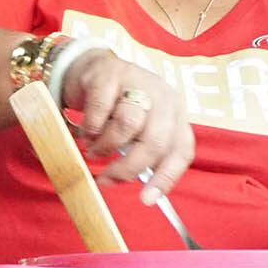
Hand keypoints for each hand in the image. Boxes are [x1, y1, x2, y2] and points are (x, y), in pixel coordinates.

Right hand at [62, 51, 193, 191]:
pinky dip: (90, 128)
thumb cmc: (118, 107)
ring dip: (106, 145)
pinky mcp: (110, 74)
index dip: (166, 177)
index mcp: (175, 113)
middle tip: (107, 180)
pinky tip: (87, 130)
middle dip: (128, 167)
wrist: (93, 67)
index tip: (146, 199)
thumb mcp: (139, 128)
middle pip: (155, 141)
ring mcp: (138, 81)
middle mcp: (162, 96)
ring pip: (128, 125)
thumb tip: (145, 193)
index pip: (181, 149)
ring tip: (94, 150)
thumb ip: (144, 152)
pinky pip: (100, 110)